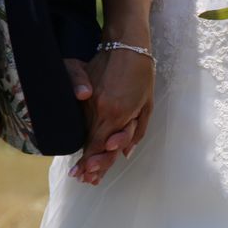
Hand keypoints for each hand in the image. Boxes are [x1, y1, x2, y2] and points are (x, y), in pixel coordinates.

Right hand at [68, 47, 154, 184]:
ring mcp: (89, 102)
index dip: (95, 162)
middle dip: (89, 163)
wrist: (126, 47)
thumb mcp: (147, 105)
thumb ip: (136, 131)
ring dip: (85, 151)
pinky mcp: (84, 95)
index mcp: (117, 113)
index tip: (89, 177)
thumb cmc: (142, 75)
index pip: (101, 145)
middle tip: (83, 180)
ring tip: (80, 171)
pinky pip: (82, 120)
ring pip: (85, 133)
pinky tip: (82, 144)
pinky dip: (83, 134)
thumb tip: (125, 154)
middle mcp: (100, 110)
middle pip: (92, 143)